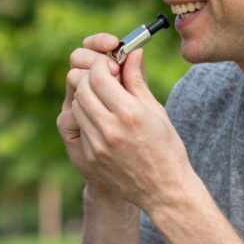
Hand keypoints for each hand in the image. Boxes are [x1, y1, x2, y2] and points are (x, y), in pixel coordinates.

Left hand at [68, 47, 190, 210]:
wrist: (164, 191)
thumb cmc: (167, 148)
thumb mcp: (156, 111)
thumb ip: (137, 81)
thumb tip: (132, 52)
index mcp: (130, 114)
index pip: (99, 76)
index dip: (101, 66)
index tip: (109, 65)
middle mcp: (110, 129)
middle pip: (82, 89)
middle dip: (90, 78)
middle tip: (102, 79)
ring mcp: (97, 145)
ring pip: (76, 107)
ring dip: (86, 97)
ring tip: (103, 99)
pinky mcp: (90, 157)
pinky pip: (79, 127)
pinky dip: (86, 117)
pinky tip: (101, 119)